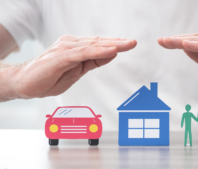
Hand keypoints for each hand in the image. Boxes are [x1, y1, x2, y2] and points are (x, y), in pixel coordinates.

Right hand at [6, 35, 136, 99]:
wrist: (25, 83)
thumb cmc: (50, 78)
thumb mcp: (77, 71)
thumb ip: (92, 62)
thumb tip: (111, 54)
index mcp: (76, 48)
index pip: (99, 45)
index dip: (115, 44)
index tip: (130, 44)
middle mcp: (71, 44)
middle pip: (99, 42)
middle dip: (118, 42)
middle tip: (133, 42)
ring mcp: (66, 49)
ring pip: (93, 45)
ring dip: (112, 44)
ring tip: (127, 44)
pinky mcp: (61, 57)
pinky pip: (83, 53)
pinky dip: (98, 52)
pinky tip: (111, 50)